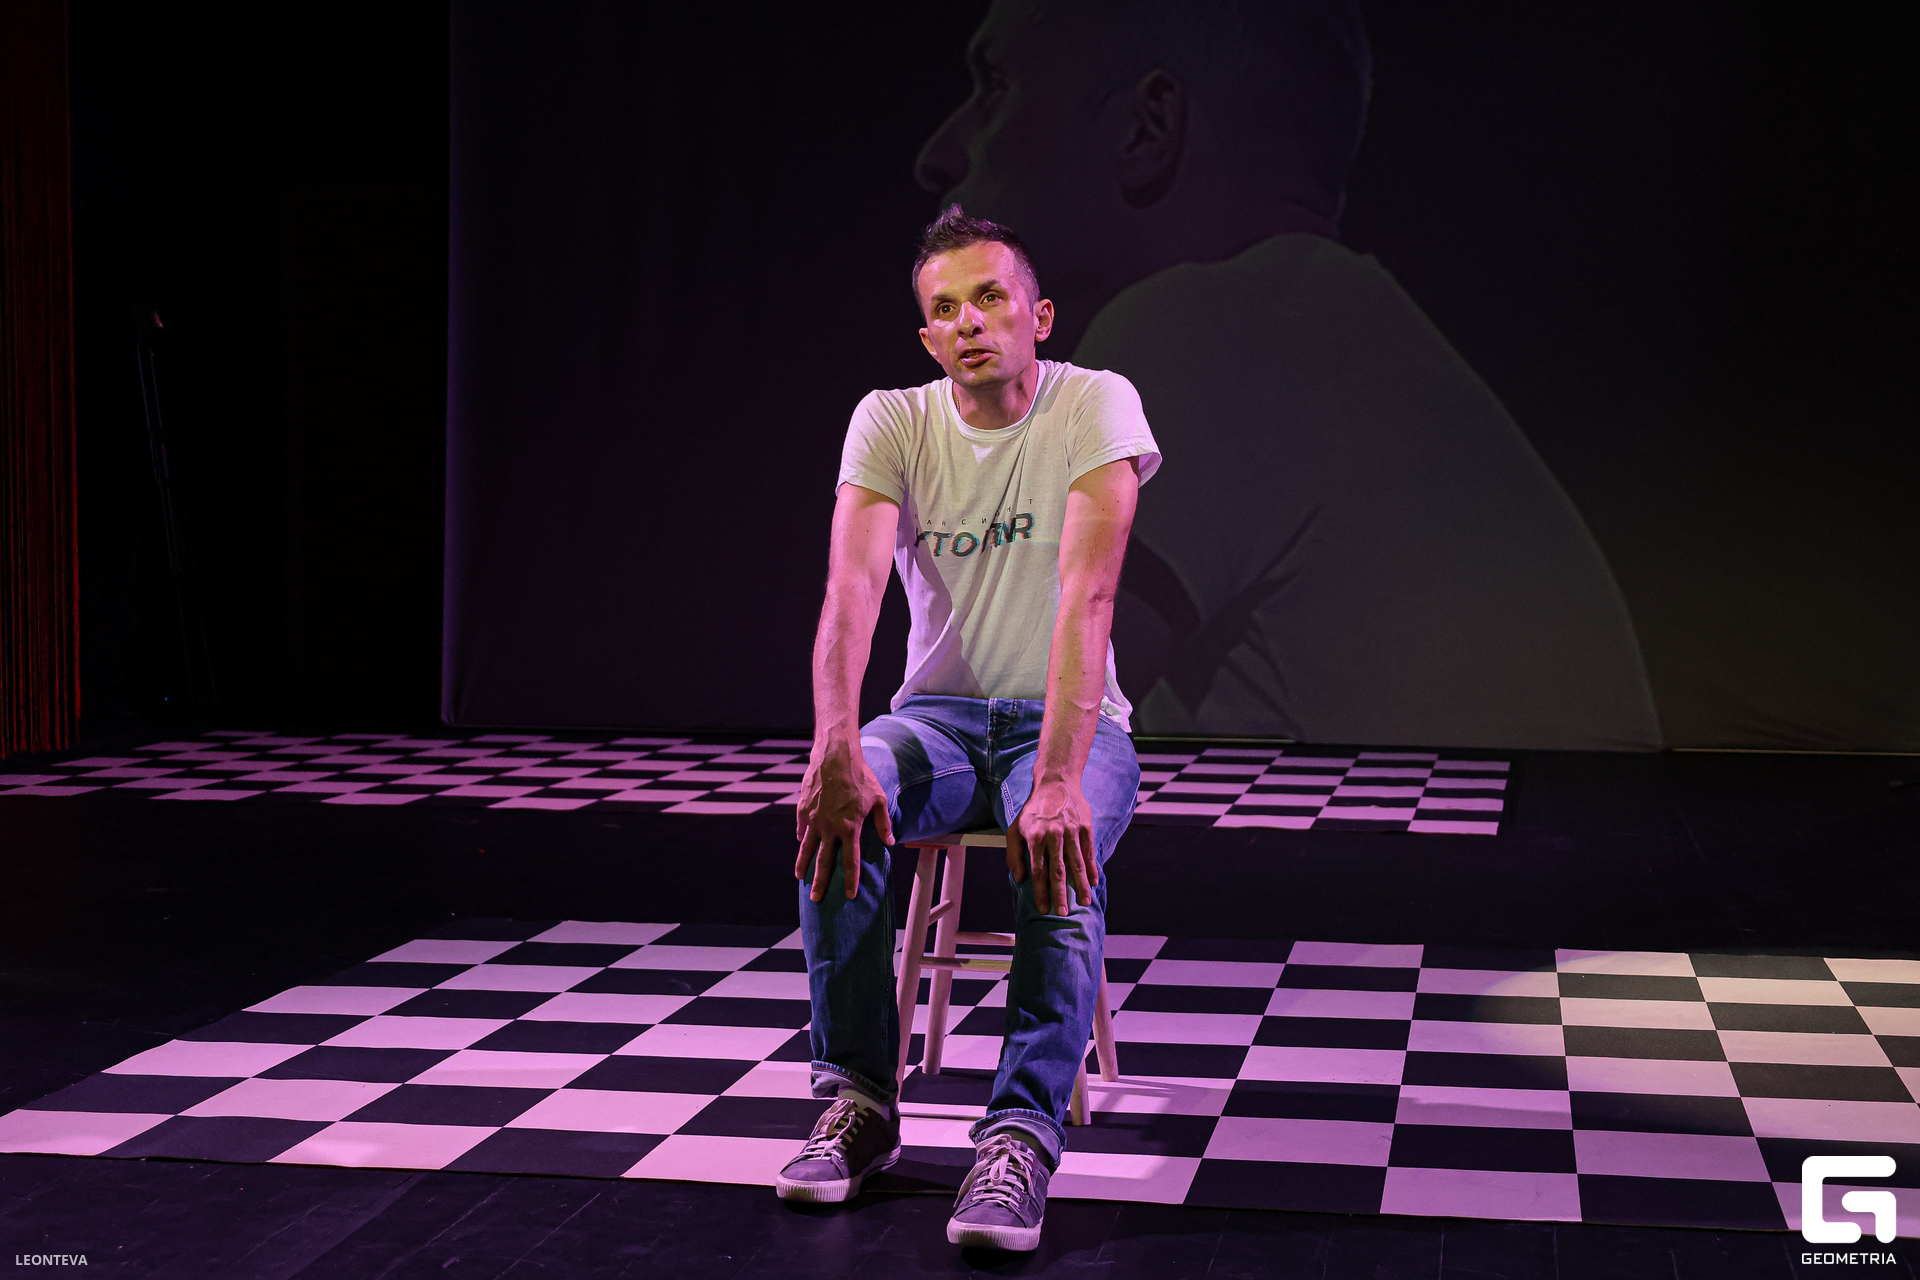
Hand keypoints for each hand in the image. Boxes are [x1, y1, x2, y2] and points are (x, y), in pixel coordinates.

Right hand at [794, 739, 894, 901]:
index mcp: (850, 829)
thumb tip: (891, 841)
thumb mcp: (878, 799)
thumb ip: (884, 823)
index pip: (850, 862)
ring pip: (807, 849)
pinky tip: (802, 845)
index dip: (850, 881)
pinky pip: (802, 828)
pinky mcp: (804, 809)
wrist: (835, 757)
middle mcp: (830, 828)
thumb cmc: (861, 777)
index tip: (849, 896)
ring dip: (804, 865)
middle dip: (821, 883)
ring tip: (801, 879)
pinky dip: (803, 839)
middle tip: (816, 899)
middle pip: (824, 862)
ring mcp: (814, 820)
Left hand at [1006, 776, 1098, 916]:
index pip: (1038, 871)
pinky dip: (1092, 869)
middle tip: (1063, 913)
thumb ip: (1014, 855)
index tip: (1044, 909)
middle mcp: (1053, 835)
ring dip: (1081, 885)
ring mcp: (1071, 831)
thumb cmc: (1033, 811)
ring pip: (1076, 863)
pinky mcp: (1085, 827)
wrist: (1055, 783)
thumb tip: (1021, 879)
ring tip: (1085, 902)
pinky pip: (1089, 852)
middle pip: (1057, 871)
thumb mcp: (1015, 829)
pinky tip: (1094, 882)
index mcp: (1034, 837)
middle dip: (1060, 894)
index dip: (1040, 892)